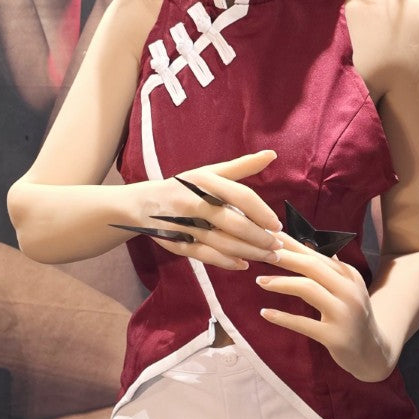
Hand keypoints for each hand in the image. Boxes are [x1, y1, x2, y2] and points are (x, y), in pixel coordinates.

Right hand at [136, 150, 283, 270]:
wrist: (141, 204)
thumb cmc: (183, 187)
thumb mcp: (207, 173)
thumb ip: (241, 167)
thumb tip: (271, 154)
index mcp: (204, 181)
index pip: (241, 196)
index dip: (262, 212)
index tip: (277, 226)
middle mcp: (194, 202)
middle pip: (235, 224)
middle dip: (260, 238)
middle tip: (278, 246)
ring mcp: (185, 225)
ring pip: (223, 243)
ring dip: (250, 252)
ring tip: (268, 256)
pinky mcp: (178, 244)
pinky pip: (207, 256)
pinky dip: (227, 262)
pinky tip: (243, 264)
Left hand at [255, 233, 394, 380]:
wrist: (372, 351)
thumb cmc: (352, 316)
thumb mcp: (347, 288)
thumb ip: (329, 268)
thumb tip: (307, 245)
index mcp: (349, 275)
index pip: (316, 254)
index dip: (291, 244)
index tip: (269, 235)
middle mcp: (349, 290)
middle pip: (311, 266)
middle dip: (284, 257)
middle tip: (260, 253)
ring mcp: (343, 313)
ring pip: (308, 289)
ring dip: (281, 283)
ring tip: (260, 281)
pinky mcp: (335, 337)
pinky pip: (304, 323)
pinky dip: (282, 317)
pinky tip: (265, 312)